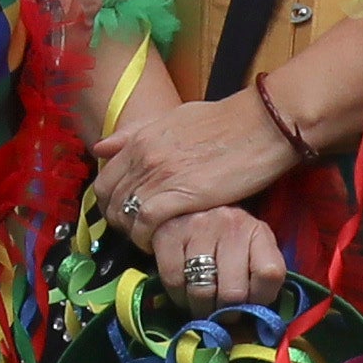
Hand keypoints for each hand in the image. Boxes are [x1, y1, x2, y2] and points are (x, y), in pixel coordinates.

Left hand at [93, 86, 308, 243]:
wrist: (260, 125)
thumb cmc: (224, 121)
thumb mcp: (173, 118)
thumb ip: (136, 133)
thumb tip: (102, 147)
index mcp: (140, 138)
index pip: (103, 180)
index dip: (109, 203)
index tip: (124, 215)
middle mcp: (144, 156)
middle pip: (110, 200)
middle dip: (119, 221)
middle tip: (137, 231)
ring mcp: (160, 175)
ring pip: (125, 215)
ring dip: (133, 233)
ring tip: (150, 240)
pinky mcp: (181, 194)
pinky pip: (146, 223)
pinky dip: (147, 238)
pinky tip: (161, 243)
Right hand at [144, 200, 293, 310]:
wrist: (185, 207)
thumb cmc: (226, 240)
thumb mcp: (252, 252)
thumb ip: (259, 283)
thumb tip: (255, 328)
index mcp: (258, 231)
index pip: (269, 274)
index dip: (260, 299)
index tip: (251, 305)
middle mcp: (230, 224)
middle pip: (233, 292)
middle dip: (227, 313)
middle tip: (222, 314)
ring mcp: (197, 227)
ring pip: (202, 292)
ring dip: (202, 310)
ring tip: (203, 307)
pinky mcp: (167, 235)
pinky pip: (174, 283)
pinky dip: (179, 298)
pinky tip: (184, 293)